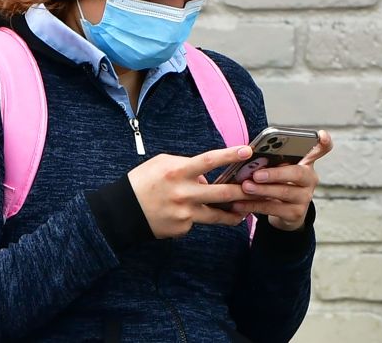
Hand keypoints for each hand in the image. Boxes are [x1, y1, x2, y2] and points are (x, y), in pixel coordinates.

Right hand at [128, 145, 253, 238]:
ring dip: (233, 213)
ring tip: (243, 211)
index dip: (230, 155)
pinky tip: (184, 214)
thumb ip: (187, 166)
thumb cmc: (142, 182)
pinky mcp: (182, 229)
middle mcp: (183, 193)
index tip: (247, 151)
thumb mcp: (161, 164)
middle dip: (244, 191)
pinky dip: (196, 217)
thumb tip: (206, 177)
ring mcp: (184, 214)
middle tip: (259, 188)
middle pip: (222, 193)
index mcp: (177, 171)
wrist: (122, 212)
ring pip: (217, 215)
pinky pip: (196, 221)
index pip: (209, 161)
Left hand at [230, 130, 332, 230]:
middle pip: (297, 173)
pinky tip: (239, 203)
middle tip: (256, 174)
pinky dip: (254, 205)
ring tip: (245, 187)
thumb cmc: (278, 182)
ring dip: (262, 190)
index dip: (324, 142)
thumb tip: (249, 155)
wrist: (284, 212)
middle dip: (275, 173)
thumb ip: (272, 160)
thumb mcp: (278, 169)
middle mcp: (310, 179)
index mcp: (306, 162)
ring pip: (284, 192)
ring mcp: (305, 197)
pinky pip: (273, 208)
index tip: (321, 134)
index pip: (321, 149)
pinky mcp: (296, 214)